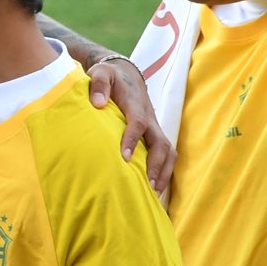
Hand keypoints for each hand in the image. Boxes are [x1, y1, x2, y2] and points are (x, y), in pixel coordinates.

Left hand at [87, 59, 173, 196]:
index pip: (138, 122)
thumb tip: (98, 103)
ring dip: (163, 172)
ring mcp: (154, 127)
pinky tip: (153, 189)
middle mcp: (150, 118)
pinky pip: (166, 155)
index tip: (125, 157)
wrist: (126, 74)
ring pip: (168, 151)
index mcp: (135, 104)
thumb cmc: (110, 76)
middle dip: (156, 164)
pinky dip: (164, 172)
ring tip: (153, 193)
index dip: (133, 139)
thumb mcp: (101, 72)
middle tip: (146, 184)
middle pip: (161, 142)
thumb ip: (98, 84)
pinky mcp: (154, 135)